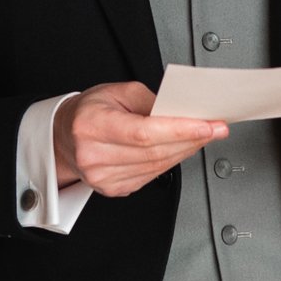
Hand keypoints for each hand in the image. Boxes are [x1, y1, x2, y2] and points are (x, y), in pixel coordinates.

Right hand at [55, 83, 226, 197]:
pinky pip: (152, 176)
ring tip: (201, 136)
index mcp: (92, 125)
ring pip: (158, 166)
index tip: (207, 125)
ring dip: (185, 151)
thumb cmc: (90, 112)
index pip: (144, 133)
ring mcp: (103, 177)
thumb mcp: (117, 92)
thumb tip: (182, 113)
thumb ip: (151, 101)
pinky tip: (179, 149)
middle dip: (191, 139)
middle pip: (155, 152)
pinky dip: (170, 162)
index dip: (180, 130)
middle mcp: (94, 155)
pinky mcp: (113, 189)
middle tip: (214, 128)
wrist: (65, 136)